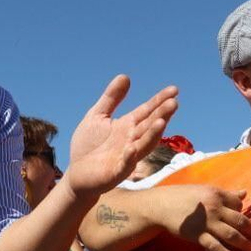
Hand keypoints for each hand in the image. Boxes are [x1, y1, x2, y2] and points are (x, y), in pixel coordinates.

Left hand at [62, 76, 178, 196]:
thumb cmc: (88, 146)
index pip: (147, 111)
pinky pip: (124, 164)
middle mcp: (131, 140)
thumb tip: (125, 76)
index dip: (160, 100)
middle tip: (174, 103)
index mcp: (127, 126)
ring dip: (153, 134)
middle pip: (149, 126)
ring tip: (162, 122)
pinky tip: (131, 148)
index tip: (174, 90)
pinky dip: (129, 157)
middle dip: (161, 115)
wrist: (76, 174)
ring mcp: (126, 157)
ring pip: (143, 145)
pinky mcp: (116, 172)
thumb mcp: (97, 116)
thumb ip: (111, 98)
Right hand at [160, 184, 250, 250]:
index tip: (246, 220)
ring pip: (231, 234)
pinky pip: (216, 247)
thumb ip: (226, 194)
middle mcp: (215, 208)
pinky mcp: (198, 235)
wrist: (161, 206)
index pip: (238, 203)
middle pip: (239, 220)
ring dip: (244, 243)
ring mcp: (207, 223)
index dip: (244, 211)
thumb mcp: (205, 190)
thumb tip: (245, 193)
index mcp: (217, 194)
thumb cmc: (182, 197)